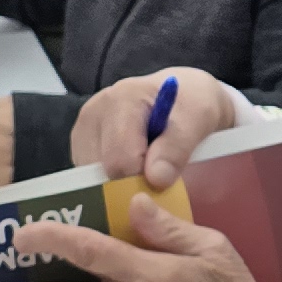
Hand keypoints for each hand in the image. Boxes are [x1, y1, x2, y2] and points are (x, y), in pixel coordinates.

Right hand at [77, 66, 233, 185]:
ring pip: (93, 180)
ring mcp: (83, 130)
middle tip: (157, 176)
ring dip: (120, 186)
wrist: (182, 96)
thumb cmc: (192, 105)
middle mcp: (94, 113)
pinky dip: (111, 184)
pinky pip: (90, 180)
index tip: (164, 180)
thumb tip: (155, 179)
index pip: (120, 160)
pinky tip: (133, 170)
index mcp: (121, 100)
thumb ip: (177, 147)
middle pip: (102, 172)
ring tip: (146, 169)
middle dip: (130, 185)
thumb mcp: (200, 118)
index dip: (143, 181)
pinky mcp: (81, 146)